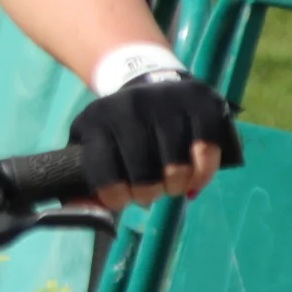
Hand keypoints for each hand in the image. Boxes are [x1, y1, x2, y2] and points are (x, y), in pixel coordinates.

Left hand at [69, 71, 242, 210]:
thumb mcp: (90, 143)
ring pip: (177, 168)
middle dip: (148, 194)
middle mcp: (129, 107)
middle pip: (144, 176)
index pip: (104, 173)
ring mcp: (166, 102)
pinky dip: (203, 174)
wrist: (145, 78)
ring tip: (171, 184)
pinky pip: (206, 152)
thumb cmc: (116, 126)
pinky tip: (195, 177)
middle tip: (150, 192)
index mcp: (96, 120)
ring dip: (176, 187)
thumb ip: (84, 180)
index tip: (122, 199)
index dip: (116, 196)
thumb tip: (88, 213)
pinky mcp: (200, 103)